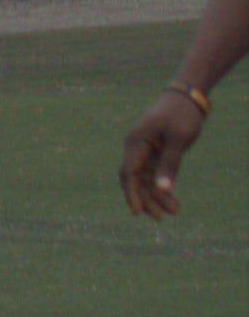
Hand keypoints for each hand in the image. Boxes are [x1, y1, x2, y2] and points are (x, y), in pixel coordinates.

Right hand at [121, 90, 206, 217]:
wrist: (186, 98)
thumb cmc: (181, 116)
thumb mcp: (178, 140)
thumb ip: (170, 164)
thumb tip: (163, 189)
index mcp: (136, 142)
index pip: (129, 172)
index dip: (131, 193)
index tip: (137, 212)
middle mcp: (136, 147)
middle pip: (135, 178)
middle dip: (146, 198)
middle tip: (161, 218)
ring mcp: (145, 150)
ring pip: (145, 178)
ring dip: (155, 195)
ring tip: (173, 212)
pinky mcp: (155, 152)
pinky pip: (153, 173)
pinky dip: (161, 186)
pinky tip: (172, 199)